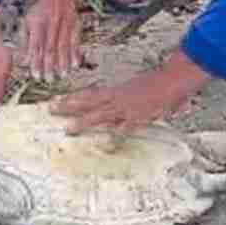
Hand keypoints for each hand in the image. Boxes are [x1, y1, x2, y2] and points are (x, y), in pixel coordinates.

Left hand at [21, 0, 86, 81]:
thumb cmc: (42, 4)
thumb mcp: (29, 18)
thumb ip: (26, 38)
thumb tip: (24, 57)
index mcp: (38, 22)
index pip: (36, 46)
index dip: (36, 61)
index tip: (35, 74)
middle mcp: (52, 24)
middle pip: (50, 48)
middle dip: (49, 65)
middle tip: (48, 79)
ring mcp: (65, 24)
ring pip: (63, 46)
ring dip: (62, 62)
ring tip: (61, 75)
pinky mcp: (75, 24)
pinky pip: (75, 40)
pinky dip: (75, 53)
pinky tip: (75, 64)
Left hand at [49, 50, 209, 133]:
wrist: (174, 79)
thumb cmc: (161, 83)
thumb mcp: (143, 89)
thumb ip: (134, 99)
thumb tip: (126, 112)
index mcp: (119, 90)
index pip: (92, 94)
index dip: (76, 98)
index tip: (60, 101)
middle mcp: (119, 98)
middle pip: (89, 102)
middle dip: (70, 107)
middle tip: (52, 110)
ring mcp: (127, 108)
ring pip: (100, 115)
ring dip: (84, 122)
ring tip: (68, 129)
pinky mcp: (138, 117)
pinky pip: (124, 129)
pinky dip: (116, 137)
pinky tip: (106, 146)